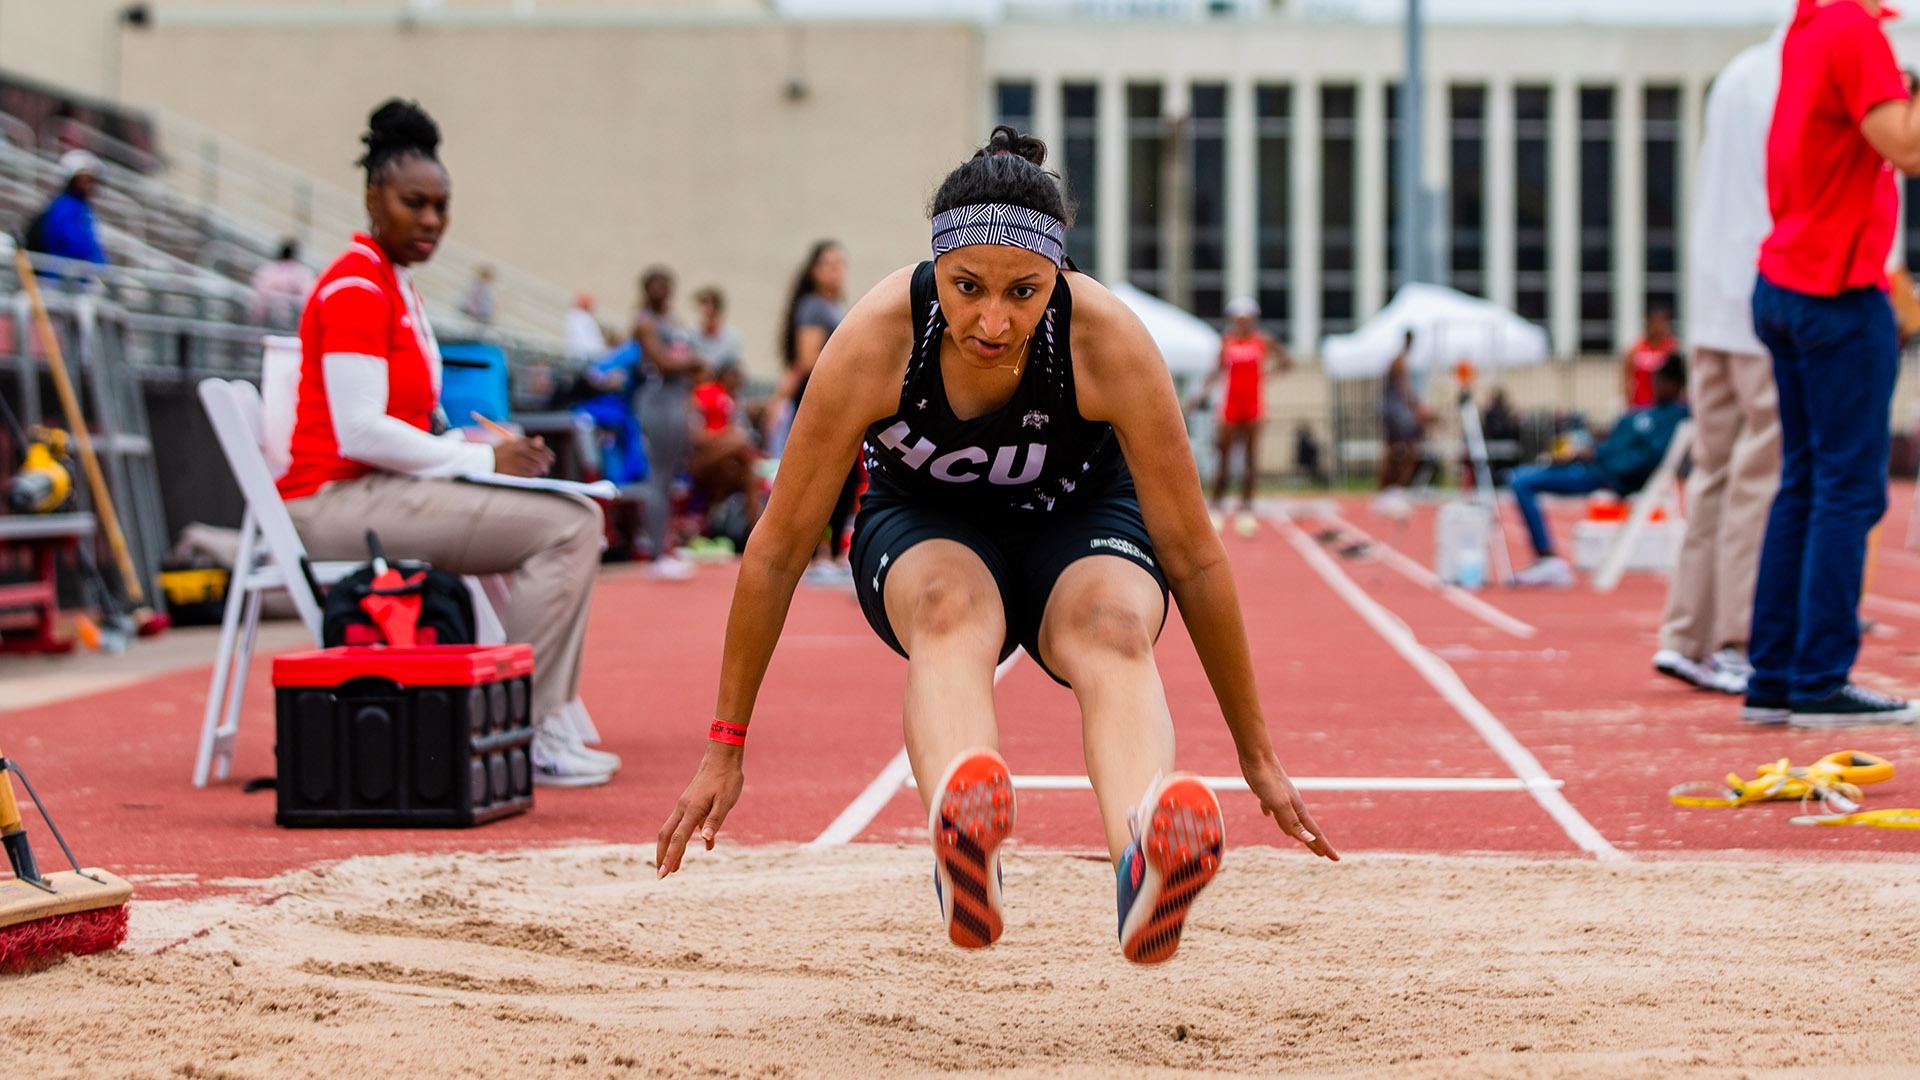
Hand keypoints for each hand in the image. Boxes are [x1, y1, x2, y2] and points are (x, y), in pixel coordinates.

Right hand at [493, 435, 553, 477]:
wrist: (486, 462)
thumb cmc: (501, 454)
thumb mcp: (513, 444)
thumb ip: (528, 443)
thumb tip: (541, 439)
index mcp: (520, 442)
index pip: (541, 447)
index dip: (548, 454)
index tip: (551, 459)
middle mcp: (521, 451)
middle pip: (541, 458)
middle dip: (546, 463)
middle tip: (546, 468)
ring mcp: (519, 461)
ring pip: (537, 467)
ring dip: (540, 471)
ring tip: (539, 472)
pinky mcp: (516, 471)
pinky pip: (530, 475)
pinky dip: (533, 476)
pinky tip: (531, 475)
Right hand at [656, 742, 745, 877]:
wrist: (723, 756)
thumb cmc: (727, 778)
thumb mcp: (726, 801)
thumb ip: (715, 821)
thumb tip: (706, 841)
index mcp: (692, 809)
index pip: (678, 839)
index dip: (670, 857)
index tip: (663, 874)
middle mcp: (684, 807)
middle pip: (666, 836)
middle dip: (662, 856)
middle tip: (661, 875)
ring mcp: (686, 804)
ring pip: (672, 830)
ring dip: (672, 849)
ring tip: (673, 867)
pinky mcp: (691, 802)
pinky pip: (684, 823)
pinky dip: (685, 837)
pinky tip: (702, 846)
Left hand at [1243, 755, 1337, 860]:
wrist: (1256, 756)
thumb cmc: (1268, 781)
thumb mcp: (1279, 805)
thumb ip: (1292, 822)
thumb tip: (1308, 840)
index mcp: (1298, 809)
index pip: (1315, 833)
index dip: (1325, 847)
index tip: (1336, 860)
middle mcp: (1292, 804)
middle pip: (1305, 828)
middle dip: (1315, 843)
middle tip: (1323, 856)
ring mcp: (1280, 798)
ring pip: (1289, 819)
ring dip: (1295, 831)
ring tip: (1297, 839)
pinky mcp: (1267, 792)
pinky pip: (1272, 807)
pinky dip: (1272, 814)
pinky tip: (1266, 814)